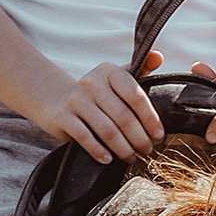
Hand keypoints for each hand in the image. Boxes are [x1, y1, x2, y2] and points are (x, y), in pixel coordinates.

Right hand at [42, 54, 167, 162]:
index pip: (135, 95)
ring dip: (122, 148)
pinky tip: (108, 159)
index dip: (150, 118)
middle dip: (138, 138)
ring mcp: (76, 99)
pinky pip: (85, 137)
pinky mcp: (62, 116)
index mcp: (110, 71)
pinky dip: (99, 150)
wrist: (57, 99)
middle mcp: (92, 82)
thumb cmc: (97, 93)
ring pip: (106, 129)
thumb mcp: (116, 78)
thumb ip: (140, 68)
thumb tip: (158, 56)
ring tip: (131, 157)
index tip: (159, 135)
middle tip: (147, 150)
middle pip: (123, 116)